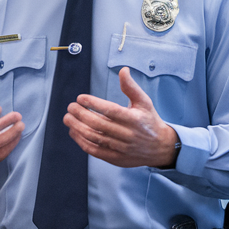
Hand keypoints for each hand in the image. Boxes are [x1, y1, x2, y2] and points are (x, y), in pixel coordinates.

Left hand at [64, 67, 178, 167]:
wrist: (160, 147)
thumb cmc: (149, 122)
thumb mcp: (144, 102)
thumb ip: (131, 87)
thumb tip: (123, 71)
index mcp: (134, 119)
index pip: (110, 111)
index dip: (93, 104)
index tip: (81, 98)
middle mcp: (127, 135)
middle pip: (99, 124)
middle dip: (81, 115)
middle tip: (71, 107)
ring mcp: (121, 148)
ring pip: (94, 138)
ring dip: (77, 128)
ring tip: (68, 118)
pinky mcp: (115, 158)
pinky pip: (95, 151)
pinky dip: (82, 142)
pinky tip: (75, 132)